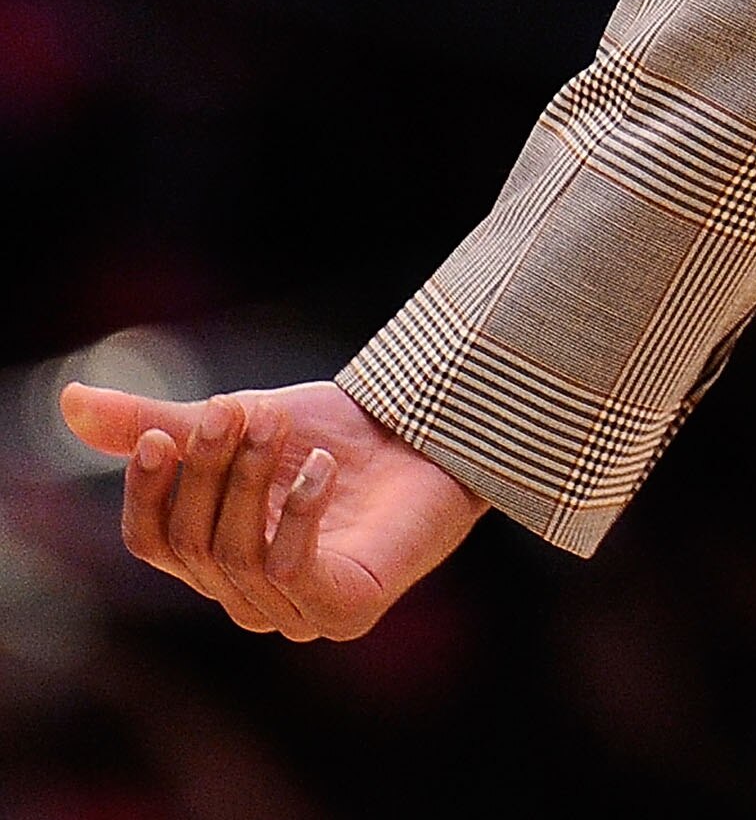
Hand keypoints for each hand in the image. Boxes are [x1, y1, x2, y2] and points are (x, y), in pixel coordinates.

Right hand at [60, 376, 485, 640]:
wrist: (428, 434)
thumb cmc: (332, 434)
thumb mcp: (238, 419)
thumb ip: (159, 422)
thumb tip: (69, 401)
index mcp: (212, 560)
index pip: (150, 541)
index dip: (148, 491)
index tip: (163, 434)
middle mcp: (245, 597)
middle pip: (192, 543)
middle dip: (208, 471)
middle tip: (235, 408)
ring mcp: (296, 612)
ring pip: (236, 553)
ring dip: (251, 480)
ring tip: (277, 423)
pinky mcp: (346, 611)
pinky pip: (295, 569)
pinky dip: (299, 510)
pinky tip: (321, 465)